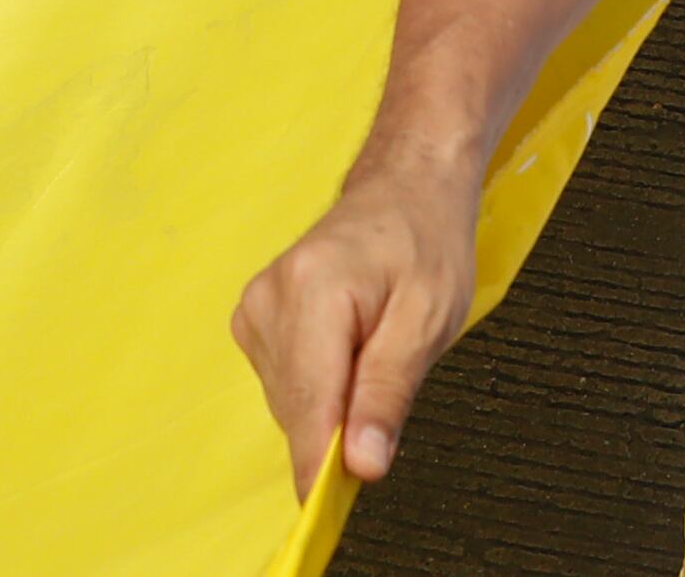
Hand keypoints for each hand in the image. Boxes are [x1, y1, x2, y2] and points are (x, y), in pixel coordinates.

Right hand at [229, 155, 478, 498]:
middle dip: (345, 416)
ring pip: (290, 401)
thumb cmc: (424, 239)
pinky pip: (286, 382)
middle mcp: (271, 297)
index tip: (334, 498)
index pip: (306, 407)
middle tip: (392, 368)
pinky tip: (349, 342)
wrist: (407, 185)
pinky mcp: (256, 316)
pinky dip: (321, 381)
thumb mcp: (428, 320)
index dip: (320, 463)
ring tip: (373, 344)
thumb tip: (360, 463)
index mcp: (313, 291)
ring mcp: (257, 306)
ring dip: (335, 396)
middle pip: (299, 409)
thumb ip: (388, 395)